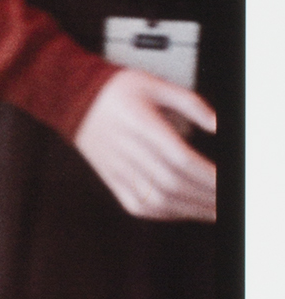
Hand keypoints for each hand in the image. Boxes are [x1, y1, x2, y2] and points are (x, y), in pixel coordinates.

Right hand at [73, 66, 215, 220]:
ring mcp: (117, 168)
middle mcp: (128, 150)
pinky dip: (163, 214)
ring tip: (213, 211)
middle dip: (207, 197)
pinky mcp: (110, 179)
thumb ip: (190, 103)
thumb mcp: (155, 83)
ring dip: (190, 210)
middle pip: (173, 183)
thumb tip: (217, 124)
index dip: (208, 175)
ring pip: (157, 200)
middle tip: (229, 201)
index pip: (180, 159)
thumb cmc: (112, 90)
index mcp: (141, 125)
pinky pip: (137, 205)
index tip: (229, 182)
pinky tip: (180, 211)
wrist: (70, 97)